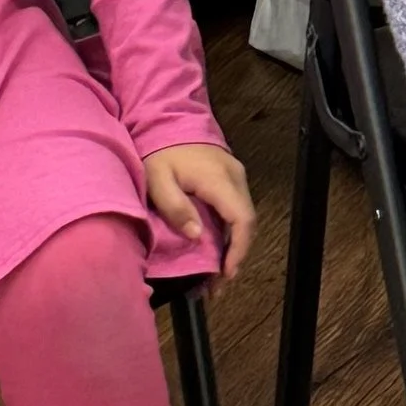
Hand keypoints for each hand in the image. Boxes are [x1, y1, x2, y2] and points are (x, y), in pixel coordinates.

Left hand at [143, 143, 255, 282]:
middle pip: (247, 221)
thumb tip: (197, 235)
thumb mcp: (158, 180)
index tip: (226, 275)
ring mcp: (235, 174)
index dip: (238, 250)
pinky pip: (237, 207)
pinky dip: (230, 231)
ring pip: (243, 215)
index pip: (242, 218)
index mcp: (219, 179)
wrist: (166, 120)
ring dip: (233, 245)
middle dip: (236, 255)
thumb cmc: (160, 152)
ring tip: (214, 273)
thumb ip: (175, 207)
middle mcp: (235, 177)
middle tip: (216, 285)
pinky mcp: (230, 175)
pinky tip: (216, 246)